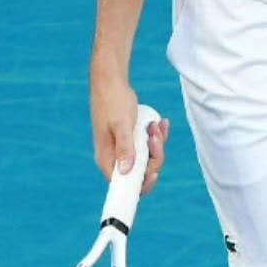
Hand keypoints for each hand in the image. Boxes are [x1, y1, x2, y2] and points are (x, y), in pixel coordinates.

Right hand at [89, 67, 170, 193]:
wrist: (111, 81)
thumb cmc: (112, 102)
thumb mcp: (121, 125)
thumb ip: (125, 148)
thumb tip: (126, 172)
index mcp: (107, 159)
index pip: (124, 185)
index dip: (141, 183)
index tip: (154, 173)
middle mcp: (115, 157)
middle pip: (141, 171)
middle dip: (154, 156)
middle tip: (154, 136)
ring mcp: (124, 147)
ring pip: (147, 157)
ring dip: (157, 143)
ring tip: (155, 125)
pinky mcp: (131, 138)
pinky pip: (147, 145)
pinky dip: (156, 136)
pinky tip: (160, 123)